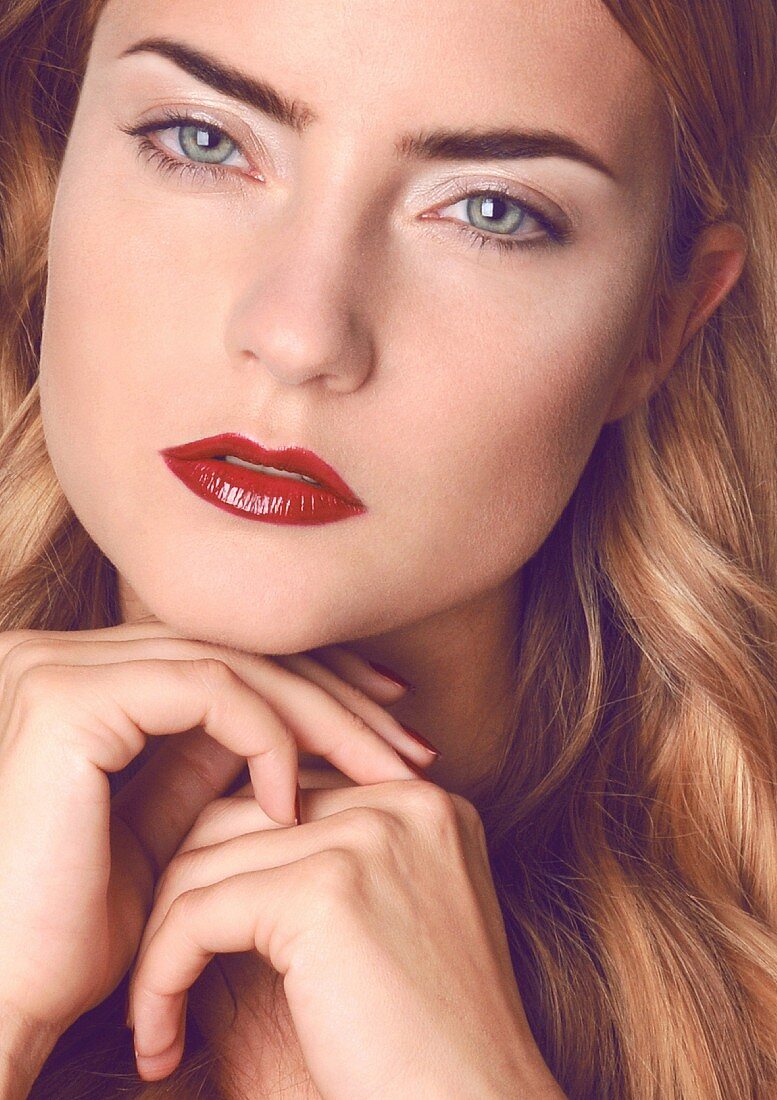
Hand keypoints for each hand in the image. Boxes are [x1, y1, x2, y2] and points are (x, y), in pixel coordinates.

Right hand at [0, 620, 433, 1045]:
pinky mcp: (69, 698)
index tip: (390, 723)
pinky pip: (207, 691)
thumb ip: (210, 762)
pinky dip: (267, 737)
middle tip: (410, 746)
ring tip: (384, 770)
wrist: (5, 997)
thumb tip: (296, 727)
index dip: (313, 681)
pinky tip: (294, 801)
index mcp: (84, 677)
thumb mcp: (164, 827)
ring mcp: (58, 668)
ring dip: (322, 716)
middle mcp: (61, 653)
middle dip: (335, 696)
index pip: (222, 653)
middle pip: (234, 650)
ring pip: (233, 663)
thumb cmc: (74, 930)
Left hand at [127, 778, 560, 1098]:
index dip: (227, 866)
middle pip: (238, 815)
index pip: (284, 795)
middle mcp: (400, 801)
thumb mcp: (394, 922)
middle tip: (161, 976)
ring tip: (153, 1014)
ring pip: (204, 861)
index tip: (197, 942)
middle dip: (184, 896)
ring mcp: (365, 838)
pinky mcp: (322, 891)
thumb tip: (215, 852)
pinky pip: (196, 916)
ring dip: (160, 942)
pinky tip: (158, 1040)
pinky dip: (160, 978)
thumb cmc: (428, 1044)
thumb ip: (334, 867)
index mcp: (421, 803)